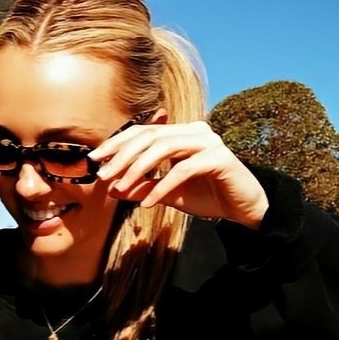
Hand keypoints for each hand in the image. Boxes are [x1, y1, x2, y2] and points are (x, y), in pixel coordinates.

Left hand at [89, 120, 268, 228]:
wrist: (243, 208)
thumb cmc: (207, 197)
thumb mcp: (167, 194)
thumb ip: (143, 188)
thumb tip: (112, 188)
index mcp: (181, 133)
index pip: (143, 132)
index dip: (118, 143)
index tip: (96, 159)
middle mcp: (194, 131)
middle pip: (150, 136)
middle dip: (122, 156)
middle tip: (103, 175)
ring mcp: (208, 142)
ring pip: (164, 147)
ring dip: (138, 169)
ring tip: (121, 188)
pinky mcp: (219, 159)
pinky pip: (183, 169)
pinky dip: (162, 186)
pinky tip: (148, 203)